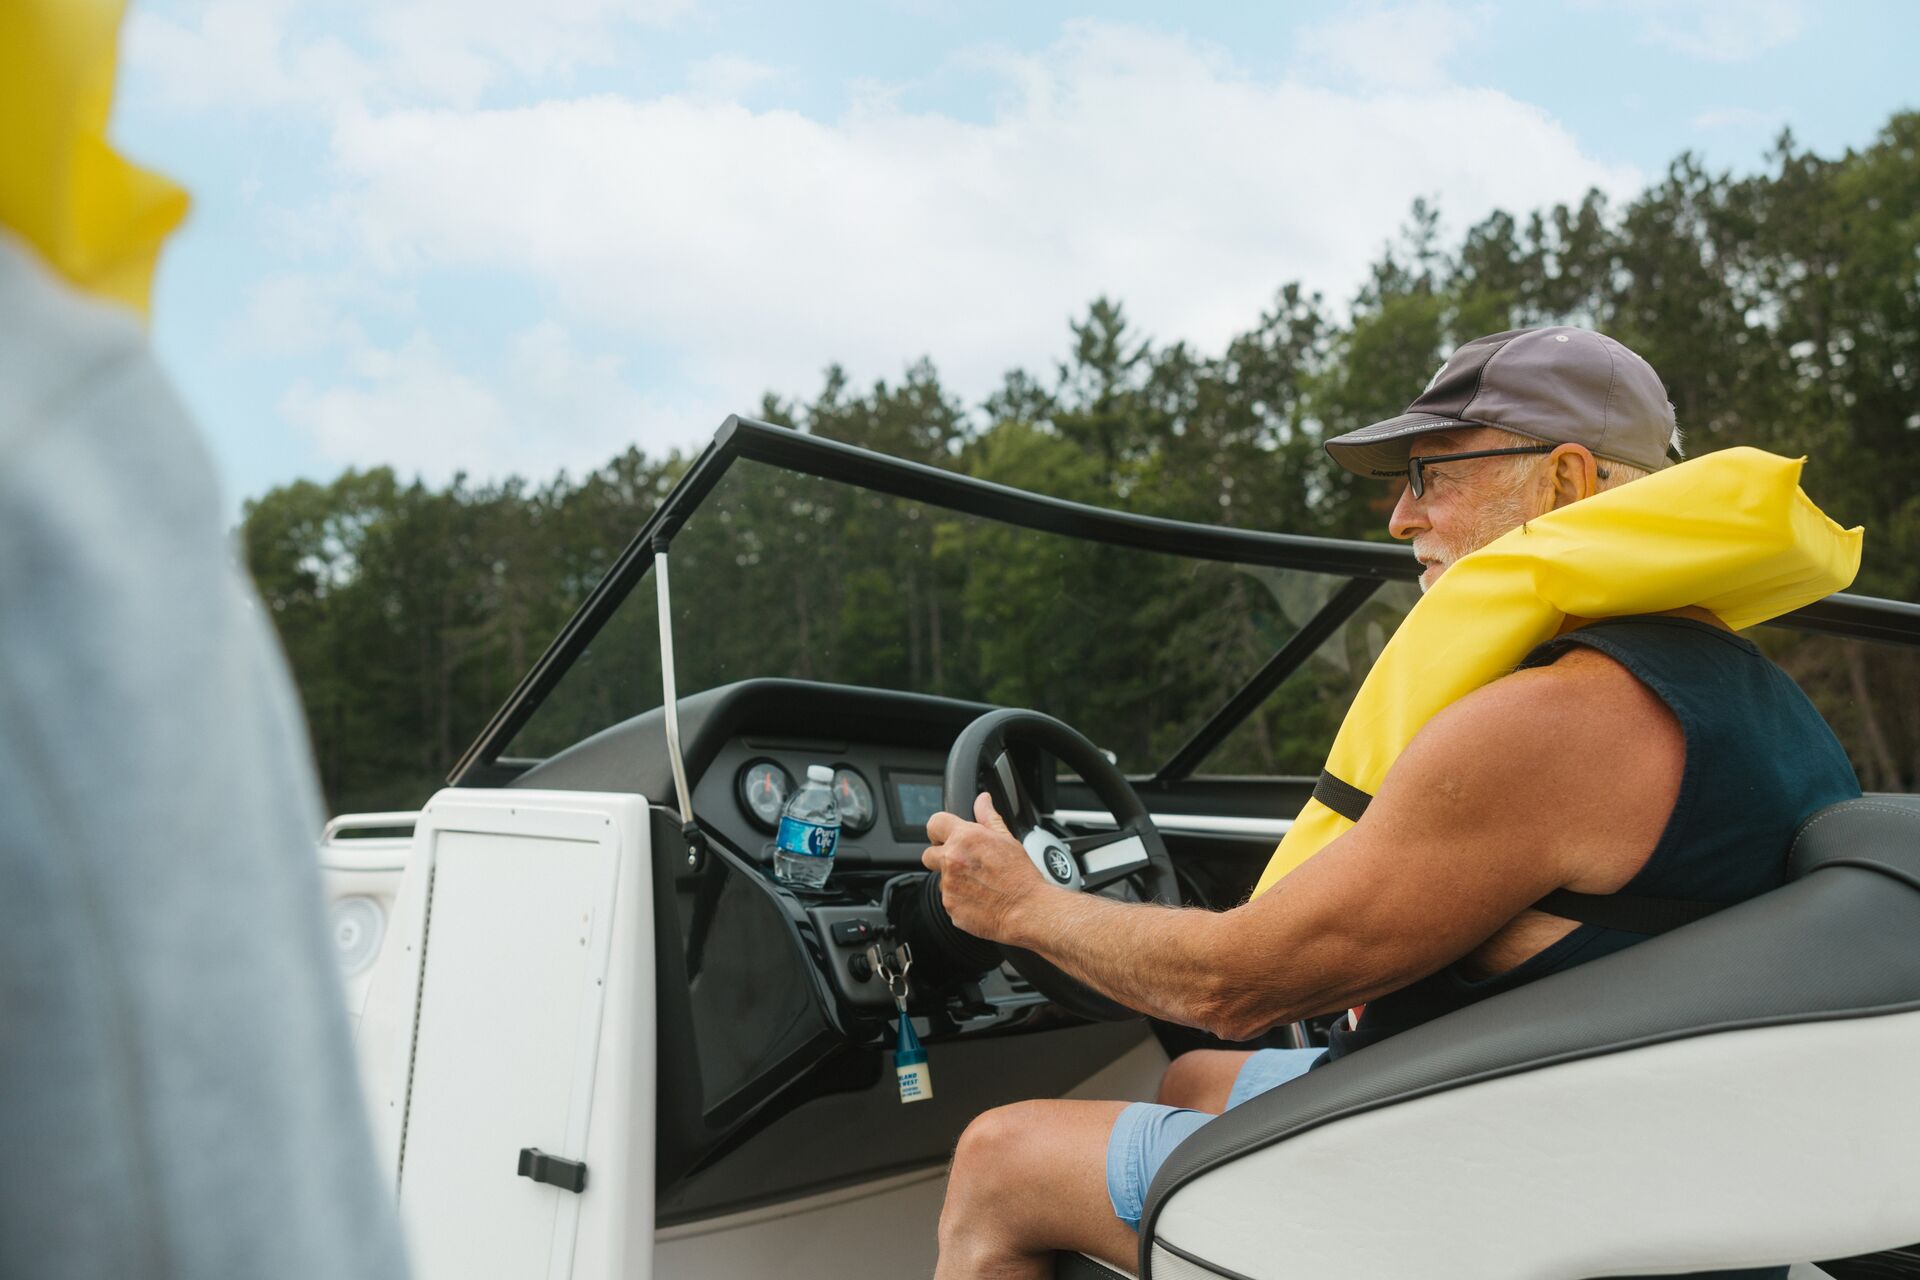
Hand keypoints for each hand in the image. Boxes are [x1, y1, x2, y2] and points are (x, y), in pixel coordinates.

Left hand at [922, 791, 1050, 943]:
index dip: (939, 829)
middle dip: (942, 857)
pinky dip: (960, 899)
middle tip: (964, 863)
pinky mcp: (950, 907)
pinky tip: (979, 898)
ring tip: (979, 883)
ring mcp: (948, 885)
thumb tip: (983, 800)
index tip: (944, 836)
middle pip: (929, 854)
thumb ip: (988, 817)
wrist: (1027, 910)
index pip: (935, 823)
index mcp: (964, 838)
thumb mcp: (1007, 839)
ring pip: (941, 879)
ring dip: (954, 880)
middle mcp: (951, 860)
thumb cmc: (1020, 876)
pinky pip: (949, 899)